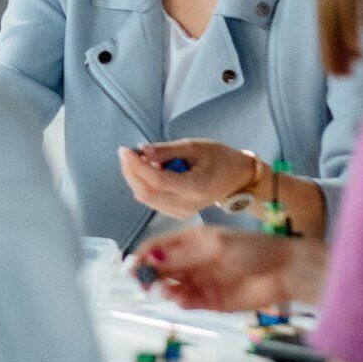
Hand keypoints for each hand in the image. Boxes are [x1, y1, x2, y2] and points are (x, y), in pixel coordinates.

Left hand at [117, 138, 256, 219]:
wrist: (238, 180)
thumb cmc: (220, 159)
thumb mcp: (195, 147)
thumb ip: (167, 150)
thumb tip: (140, 150)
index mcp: (195, 187)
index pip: (156, 181)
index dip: (135, 166)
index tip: (123, 150)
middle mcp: (187, 205)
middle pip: (146, 193)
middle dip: (130, 172)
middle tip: (126, 153)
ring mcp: (182, 213)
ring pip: (147, 199)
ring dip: (135, 178)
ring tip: (138, 159)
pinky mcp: (178, 214)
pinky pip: (153, 201)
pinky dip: (144, 185)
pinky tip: (148, 171)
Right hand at [131, 225, 316, 311]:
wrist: (284, 272)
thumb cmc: (252, 249)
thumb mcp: (214, 245)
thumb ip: (182, 255)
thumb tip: (151, 259)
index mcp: (190, 240)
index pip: (157, 247)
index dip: (142, 255)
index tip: (131, 267)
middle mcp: (191, 261)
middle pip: (160, 269)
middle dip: (149, 276)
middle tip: (142, 284)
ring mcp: (200, 281)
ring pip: (171, 287)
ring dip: (164, 290)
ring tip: (166, 292)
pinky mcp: (211, 301)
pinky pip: (188, 302)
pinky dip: (181, 302)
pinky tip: (181, 300)